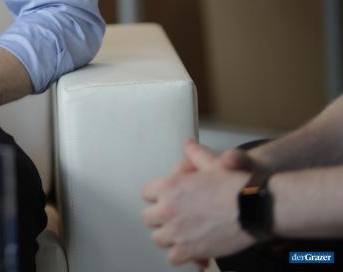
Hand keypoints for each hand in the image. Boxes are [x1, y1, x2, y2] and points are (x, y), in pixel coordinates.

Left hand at [141, 139, 254, 265]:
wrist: (256, 207)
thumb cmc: (235, 184)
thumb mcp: (213, 164)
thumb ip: (196, 154)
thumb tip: (188, 144)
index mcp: (169, 187)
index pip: (146, 193)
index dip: (158, 196)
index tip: (168, 199)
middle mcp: (168, 210)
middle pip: (148, 218)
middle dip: (159, 218)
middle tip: (175, 218)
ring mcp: (177, 232)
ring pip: (158, 239)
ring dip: (168, 237)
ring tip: (182, 234)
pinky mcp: (191, 251)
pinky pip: (173, 258)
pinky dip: (181, 255)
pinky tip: (191, 250)